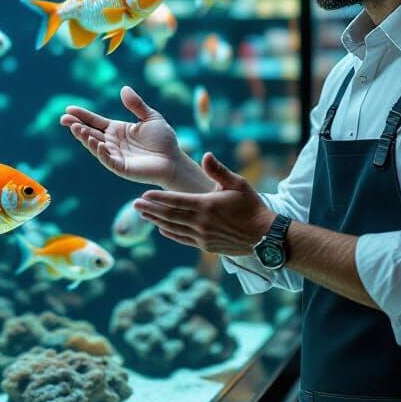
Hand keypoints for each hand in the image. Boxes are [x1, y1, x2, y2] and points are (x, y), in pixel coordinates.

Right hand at [60, 85, 190, 187]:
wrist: (174, 160)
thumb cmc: (163, 140)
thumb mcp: (150, 117)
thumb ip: (136, 105)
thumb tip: (123, 88)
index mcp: (117, 130)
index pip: (95, 121)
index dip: (82, 116)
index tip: (69, 109)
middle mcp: (112, 143)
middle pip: (90, 133)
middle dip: (76, 126)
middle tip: (64, 119)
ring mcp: (115, 155)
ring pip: (95, 146)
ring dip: (85, 138)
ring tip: (76, 128)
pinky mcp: (121, 167)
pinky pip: (107, 159)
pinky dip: (100, 151)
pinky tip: (96, 142)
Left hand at [133, 152, 275, 253]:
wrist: (265, 236)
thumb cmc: (252, 206)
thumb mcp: (238, 183)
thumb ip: (218, 171)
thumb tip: (205, 155)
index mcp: (206, 205)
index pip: (176, 200)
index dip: (158, 197)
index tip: (144, 194)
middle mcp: (201, 222)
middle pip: (169, 215)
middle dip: (151, 209)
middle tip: (135, 204)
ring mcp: (202, 236)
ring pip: (173, 228)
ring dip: (156, 221)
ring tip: (143, 215)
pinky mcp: (206, 246)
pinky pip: (182, 239)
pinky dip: (170, 233)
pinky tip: (161, 228)